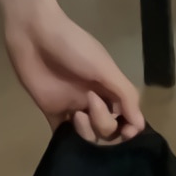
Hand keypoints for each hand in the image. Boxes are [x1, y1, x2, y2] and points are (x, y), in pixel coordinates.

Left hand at [3, 0, 144, 144]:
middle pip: (107, 128)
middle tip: (91, 102)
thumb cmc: (74, 46)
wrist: (34, 34)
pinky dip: (66, 141)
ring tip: (76, 114)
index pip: (125, 116)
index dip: (128, 128)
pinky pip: (62, 134)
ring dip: (87, 132)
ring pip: (86, 135)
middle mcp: (93, 99)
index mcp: (109, 87)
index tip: (126, 131)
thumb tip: (140, 125)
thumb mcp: (105, 67)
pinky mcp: (50, 110)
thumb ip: (124, 95)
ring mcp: (71, 106)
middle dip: (104, 124)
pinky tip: (67, 141)